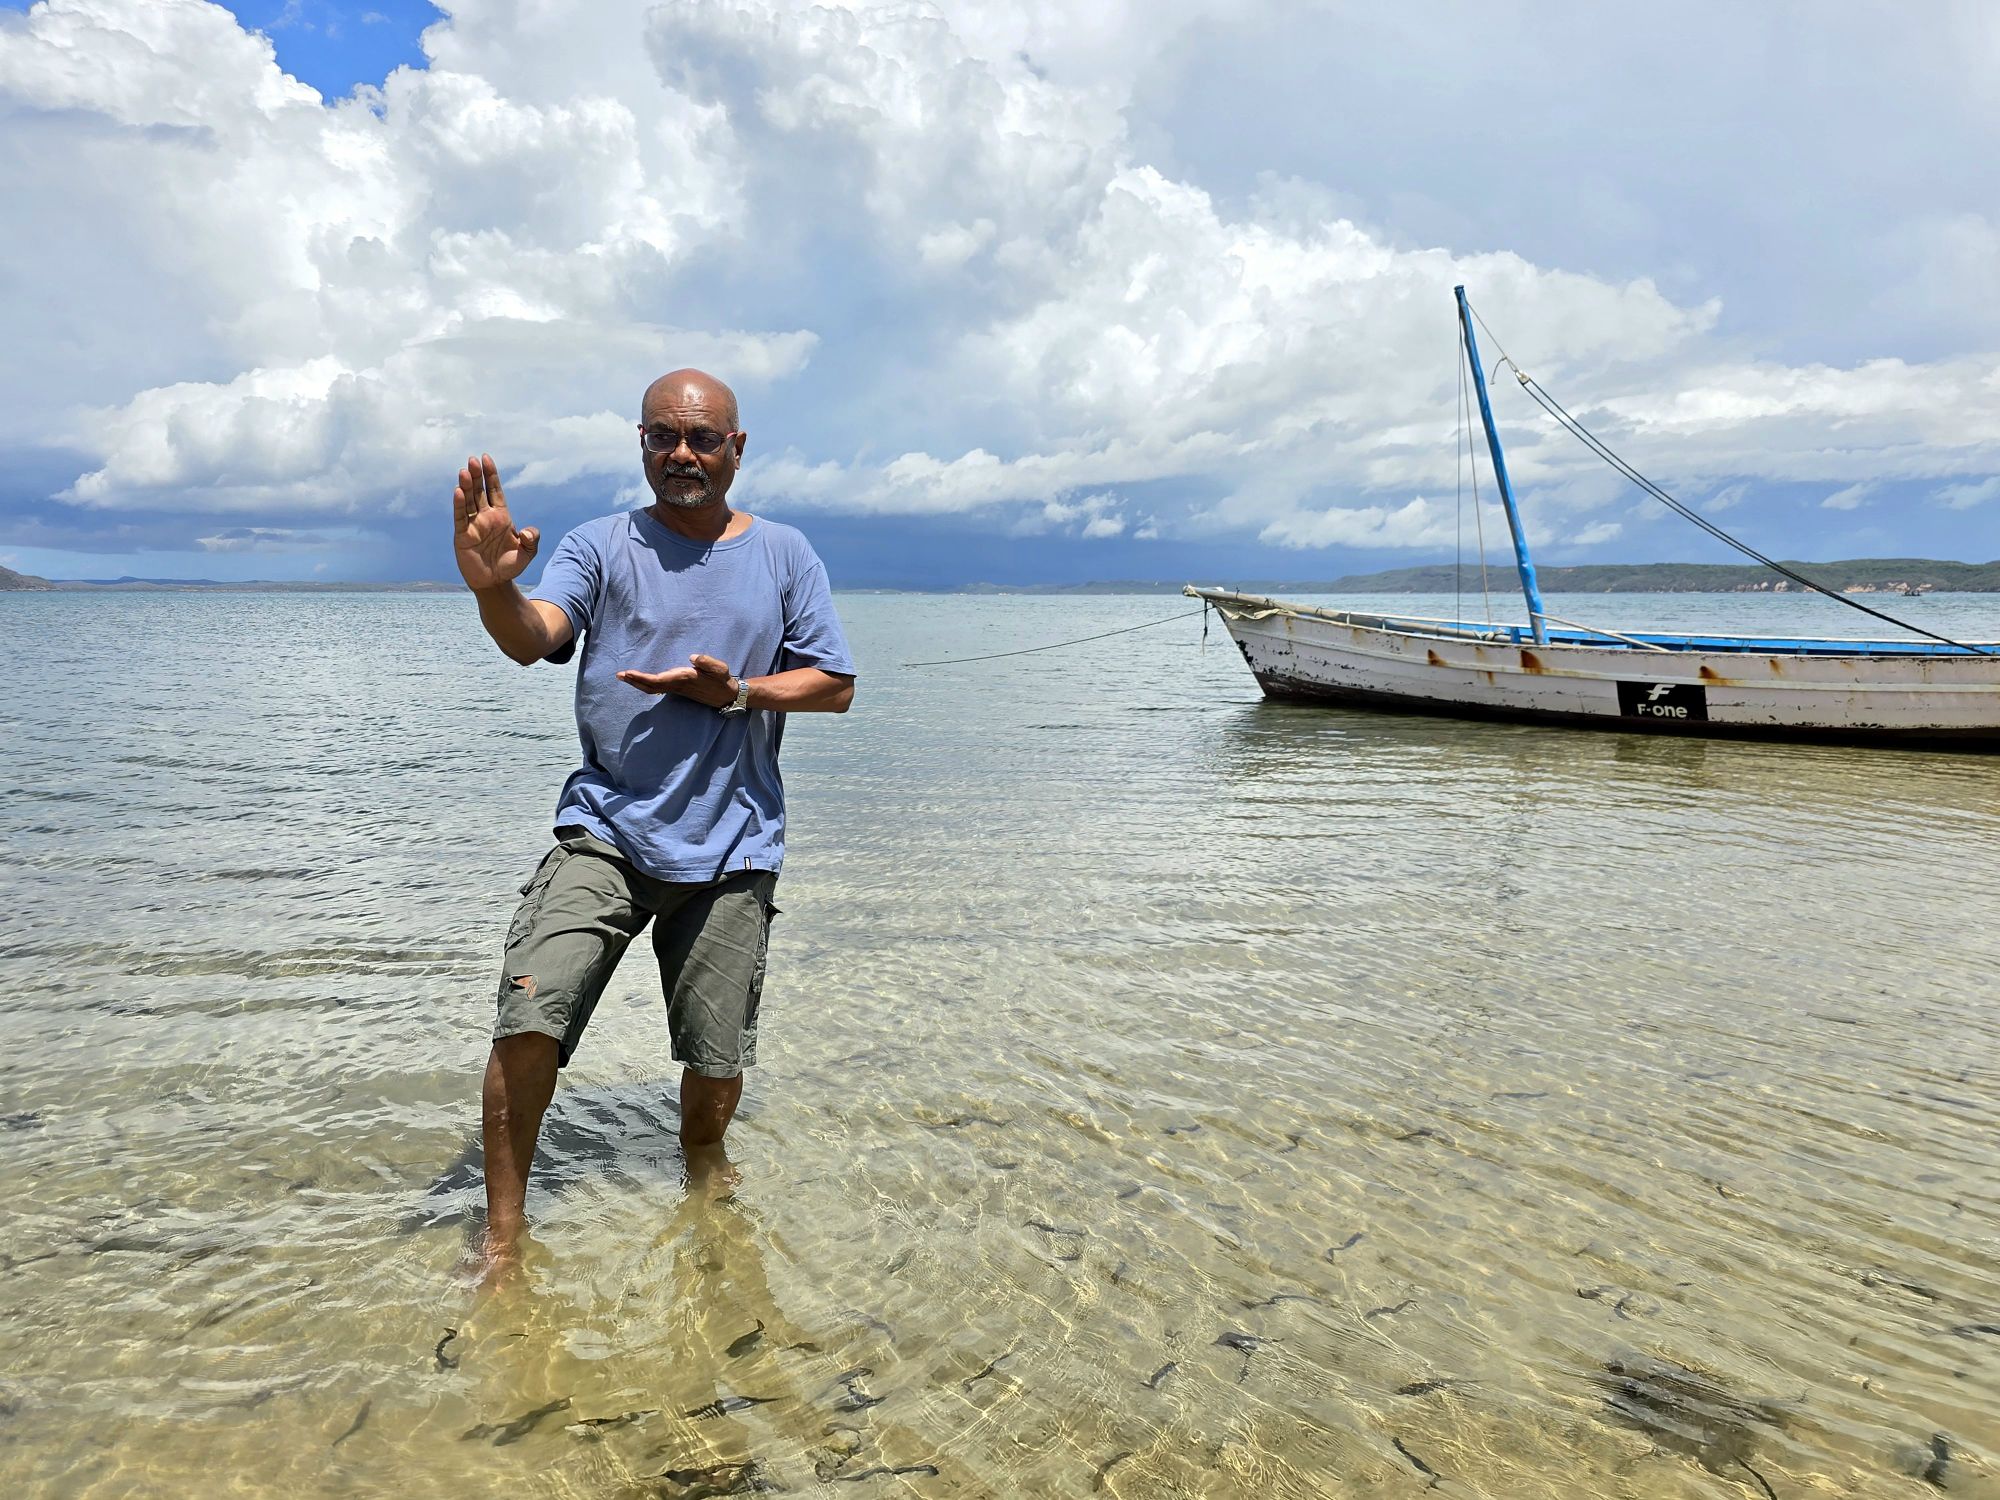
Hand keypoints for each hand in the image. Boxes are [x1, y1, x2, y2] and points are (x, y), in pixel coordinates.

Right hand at [453, 453, 539, 590]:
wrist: (495, 583)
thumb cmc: (510, 565)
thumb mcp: (528, 553)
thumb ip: (533, 539)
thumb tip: (527, 532)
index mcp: (501, 516)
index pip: (495, 490)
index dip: (491, 475)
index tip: (486, 458)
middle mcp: (485, 517)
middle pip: (479, 491)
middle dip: (477, 475)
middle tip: (473, 459)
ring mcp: (473, 525)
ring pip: (468, 501)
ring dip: (466, 486)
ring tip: (465, 471)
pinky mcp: (462, 535)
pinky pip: (460, 517)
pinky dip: (459, 504)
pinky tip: (458, 491)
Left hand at [617, 654, 740, 707]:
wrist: (726, 696)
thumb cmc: (722, 680)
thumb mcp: (720, 668)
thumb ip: (707, 662)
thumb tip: (692, 657)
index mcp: (684, 678)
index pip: (658, 680)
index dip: (642, 677)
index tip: (629, 673)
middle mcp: (677, 685)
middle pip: (650, 686)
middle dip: (634, 681)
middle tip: (619, 675)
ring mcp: (676, 689)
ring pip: (652, 689)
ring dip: (637, 683)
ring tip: (624, 677)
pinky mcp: (678, 689)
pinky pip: (657, 688)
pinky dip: (646, 685)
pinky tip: (639, 681)